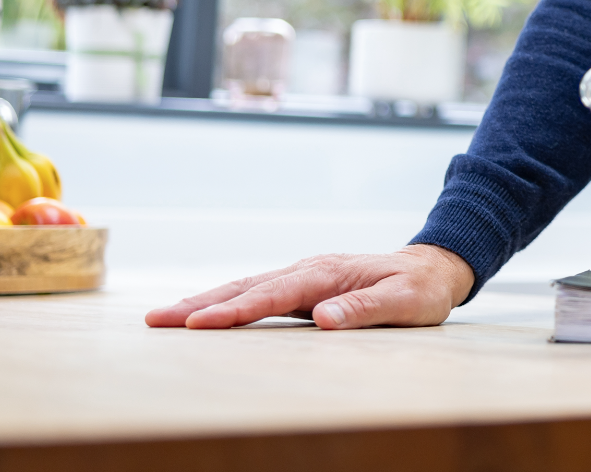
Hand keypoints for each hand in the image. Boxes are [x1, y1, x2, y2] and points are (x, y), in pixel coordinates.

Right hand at [144, 243, 474, 329]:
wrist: (433, 267)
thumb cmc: (420, 289)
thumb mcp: (404, 302)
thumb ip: (365, 309)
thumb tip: (322, 317)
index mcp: (329, 273)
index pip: (275, 294)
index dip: (237, 311)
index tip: (200, 323)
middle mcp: (310, 270)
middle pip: (248, 288)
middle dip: (201, 304)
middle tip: (157, 320)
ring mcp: (305, 276)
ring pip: (247, 288)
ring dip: (206, 302)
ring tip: (165, 317)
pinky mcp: (304, 286)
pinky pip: (258, 294)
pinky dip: (227, 302)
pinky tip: (204, 313)